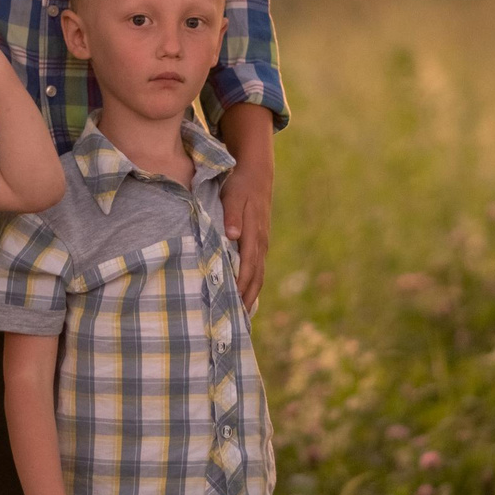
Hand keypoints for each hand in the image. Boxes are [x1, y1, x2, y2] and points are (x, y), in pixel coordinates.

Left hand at [221, 152, 272, 309]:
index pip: (248, 266)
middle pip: (256, 276)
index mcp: (253, 234)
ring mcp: (261, 243)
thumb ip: (232, 215)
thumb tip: (232, 234)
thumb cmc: (240, 186)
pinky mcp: (259, 242)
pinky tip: (245, 294)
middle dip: (248, 297)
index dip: (241, 285)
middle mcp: (260, 243)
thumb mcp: (233, 196)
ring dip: (252, 294)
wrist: (256, 174)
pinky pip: (257, 267)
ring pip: (258, 274)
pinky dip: (253, 283)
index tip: (233, 302)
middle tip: (238, 319)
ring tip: (242, 314)